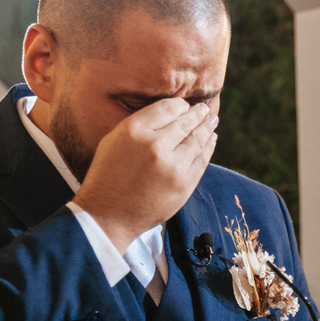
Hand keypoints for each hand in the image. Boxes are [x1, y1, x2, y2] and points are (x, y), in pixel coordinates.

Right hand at [73, 99, 217, 251]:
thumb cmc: (107, 176)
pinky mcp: (184, 184)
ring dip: (207, 128)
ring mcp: (173, 165)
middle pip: (186, 122)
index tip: (185, 106)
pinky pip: (202, 160)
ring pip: (197, 140)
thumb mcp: (114, 140)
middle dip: (198, 114)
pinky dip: (208, 148)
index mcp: (135, 130)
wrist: (108, 215)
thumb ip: (140, 124)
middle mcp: (156, 144)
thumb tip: (168, 112)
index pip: (169, 107)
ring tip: (212, 121)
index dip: (181, 105)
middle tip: (205, 110)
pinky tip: (211, 140)